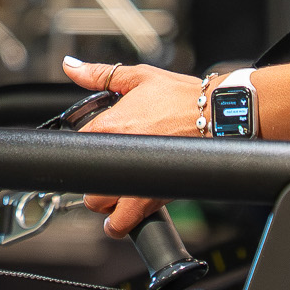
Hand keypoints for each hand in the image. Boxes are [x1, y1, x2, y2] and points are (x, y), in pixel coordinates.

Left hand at [60, 56, 203, 236]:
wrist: (218, 116)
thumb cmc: (183, 97)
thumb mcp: (139, 77)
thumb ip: (100, 74)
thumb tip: (72, 67)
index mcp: (111, 126)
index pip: (76, 146)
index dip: (81, 149)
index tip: (91, 148)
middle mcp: (119, 156)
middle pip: (85, 183)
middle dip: (90, 180)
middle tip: (105, 171)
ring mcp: (135, 180)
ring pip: (99, 206)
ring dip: (103, 202)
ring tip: (114, 191)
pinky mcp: (153, 197)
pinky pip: (125, 222)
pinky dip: (120, 222)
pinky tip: (122, 212)